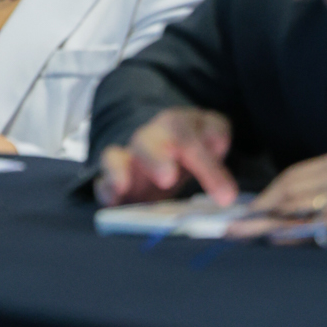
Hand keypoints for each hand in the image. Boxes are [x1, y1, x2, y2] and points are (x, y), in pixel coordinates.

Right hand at [96, 107, 235, 206]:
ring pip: (116, 156)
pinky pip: (102, 181)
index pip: (191, 140)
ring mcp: (127, 159)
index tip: (225, 197)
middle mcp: (149, 139)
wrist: (164, 148)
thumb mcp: (210, 135)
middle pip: (148, 141)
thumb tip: (217, 142)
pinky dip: (105, 188)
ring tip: (123, 186)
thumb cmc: (190, 145)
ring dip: (120, 170)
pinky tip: (112, 200)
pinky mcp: (112, 181)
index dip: (208, 167)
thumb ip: (217, 135)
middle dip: (155, 158)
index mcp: (178, 126)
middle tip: (167, 178)